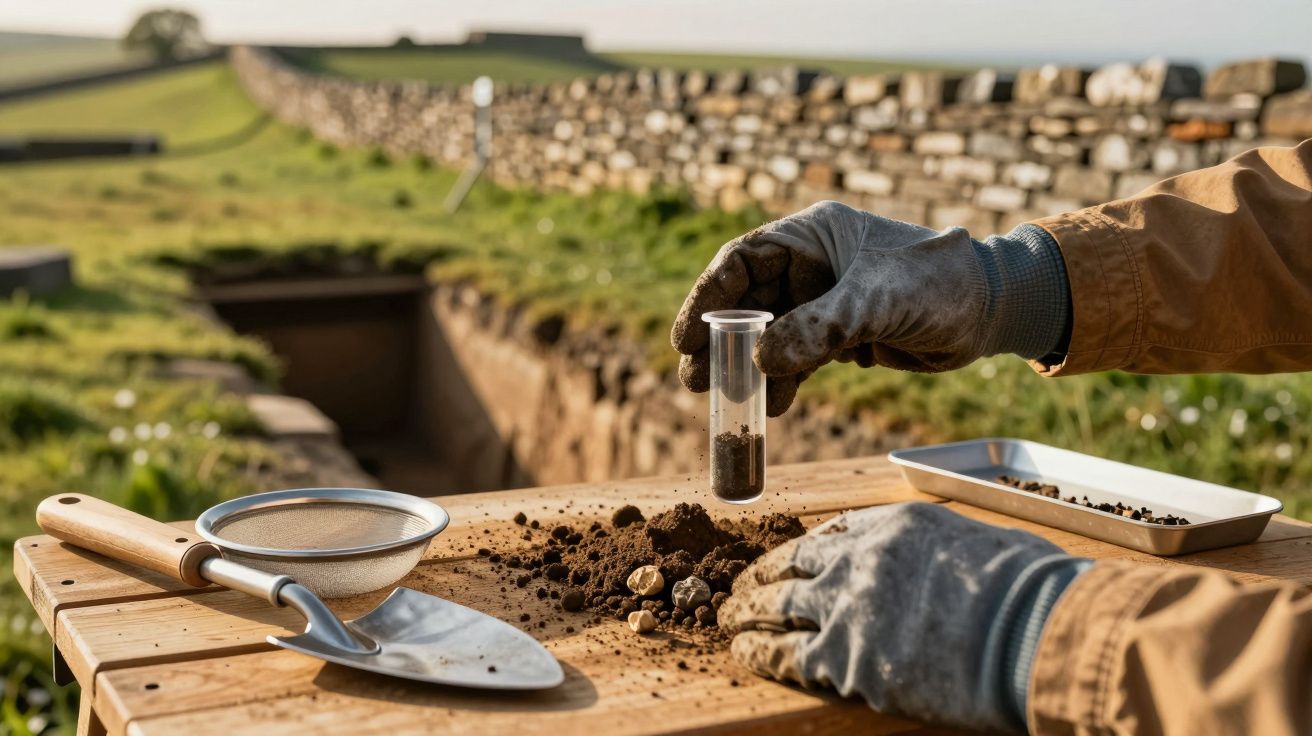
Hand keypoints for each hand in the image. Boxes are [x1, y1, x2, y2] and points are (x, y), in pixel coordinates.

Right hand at [669, 201, 1068, 415]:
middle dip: (719, 340)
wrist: (994, 310)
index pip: (742, 261)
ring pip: (770, 334)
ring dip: (747, 367)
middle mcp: (812, 263)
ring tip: (722, 402)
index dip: (707, 298)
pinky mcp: (842, 333)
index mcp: (813, 235)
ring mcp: (825, 299)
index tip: (684, 338)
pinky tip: (773, 408)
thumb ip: (821, 328)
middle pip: (746, 301)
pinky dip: (783, 381)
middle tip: (693, 380)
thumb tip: (761, 363)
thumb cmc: (942, 283)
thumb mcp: (878, 301)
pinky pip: (798, 357)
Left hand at [720, 503, 1076, 732]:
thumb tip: (928, 565)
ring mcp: (848, 608)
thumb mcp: (975, 543)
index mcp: (892, 525)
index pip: (828, 534)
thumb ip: (932, 551)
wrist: (1036, 633)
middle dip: (758, 578)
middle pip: (790, 566)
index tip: (785, 563)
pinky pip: (785, 654)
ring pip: (774, 606)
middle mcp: (859, 559)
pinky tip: (742, 655)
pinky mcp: (846, 660)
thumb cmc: (1029, 591)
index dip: (799, 553)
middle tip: (738, 590)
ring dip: (744, 614)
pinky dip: (757, 653)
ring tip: (726, 621)